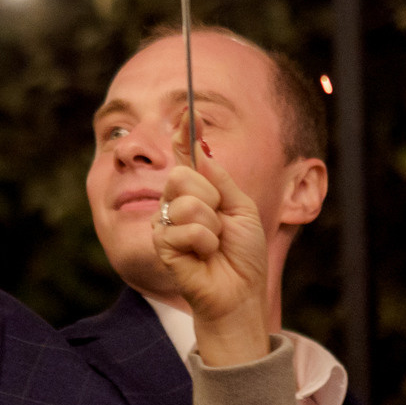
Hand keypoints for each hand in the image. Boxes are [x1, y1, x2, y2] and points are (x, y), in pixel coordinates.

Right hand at [152, 127, 271, 367]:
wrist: (239, 292)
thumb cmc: (243, 254)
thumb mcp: (242, 208)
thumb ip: (221, 179)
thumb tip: (201, 149)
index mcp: (199, 189)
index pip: (186, 154)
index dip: (185, 132)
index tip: (189, 112)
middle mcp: (178, 201)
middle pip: (182, 174)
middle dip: (211, 197)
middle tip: (220, 222)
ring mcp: (167, 222)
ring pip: (186, 202)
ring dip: (211, 225)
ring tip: (214, 244)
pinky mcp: (162, 243)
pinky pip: (185, 227)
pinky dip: (204, 242)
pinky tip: (204, 255)